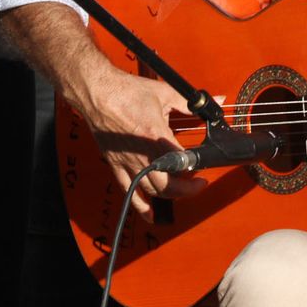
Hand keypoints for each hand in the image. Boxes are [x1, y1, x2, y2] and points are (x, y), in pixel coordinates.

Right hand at [65, 65, 205, 216]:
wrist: (98, 93)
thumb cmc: (126, 92)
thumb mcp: (164, 93)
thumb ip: (188, 102)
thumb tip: (209, 102)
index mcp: (156, 137)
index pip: (182, 162)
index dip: (196, 167)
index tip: (203, 167)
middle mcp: (143, 154)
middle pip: (169, 185)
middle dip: (188, 189)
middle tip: (198, 184)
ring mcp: (128, 162)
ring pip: (152, 191)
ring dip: (170, 196)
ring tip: (181, 191)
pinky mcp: (116, 165)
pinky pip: (130, 192)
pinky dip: (142, 207)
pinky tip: (151, 214)